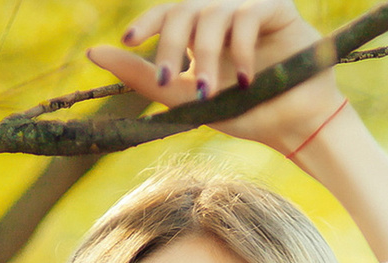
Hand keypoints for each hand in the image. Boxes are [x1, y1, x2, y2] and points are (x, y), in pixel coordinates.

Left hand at [87, 0, 345, 155]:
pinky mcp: (277, 7)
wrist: (293, 125)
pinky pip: (248, 15)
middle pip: (184, 9)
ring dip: (205, 55)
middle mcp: (222, 15)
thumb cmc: (244, 114)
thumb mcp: (186, 100)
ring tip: (209, 92)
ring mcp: (249, 8)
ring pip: (212, 14)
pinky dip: (241, 49)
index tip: (130, 40)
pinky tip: (247, 80)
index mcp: (199, 33)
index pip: (167, 14)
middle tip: (167, 77)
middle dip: (170, 44)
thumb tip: (93, 53)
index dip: (148, 21)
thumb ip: (143, 78)